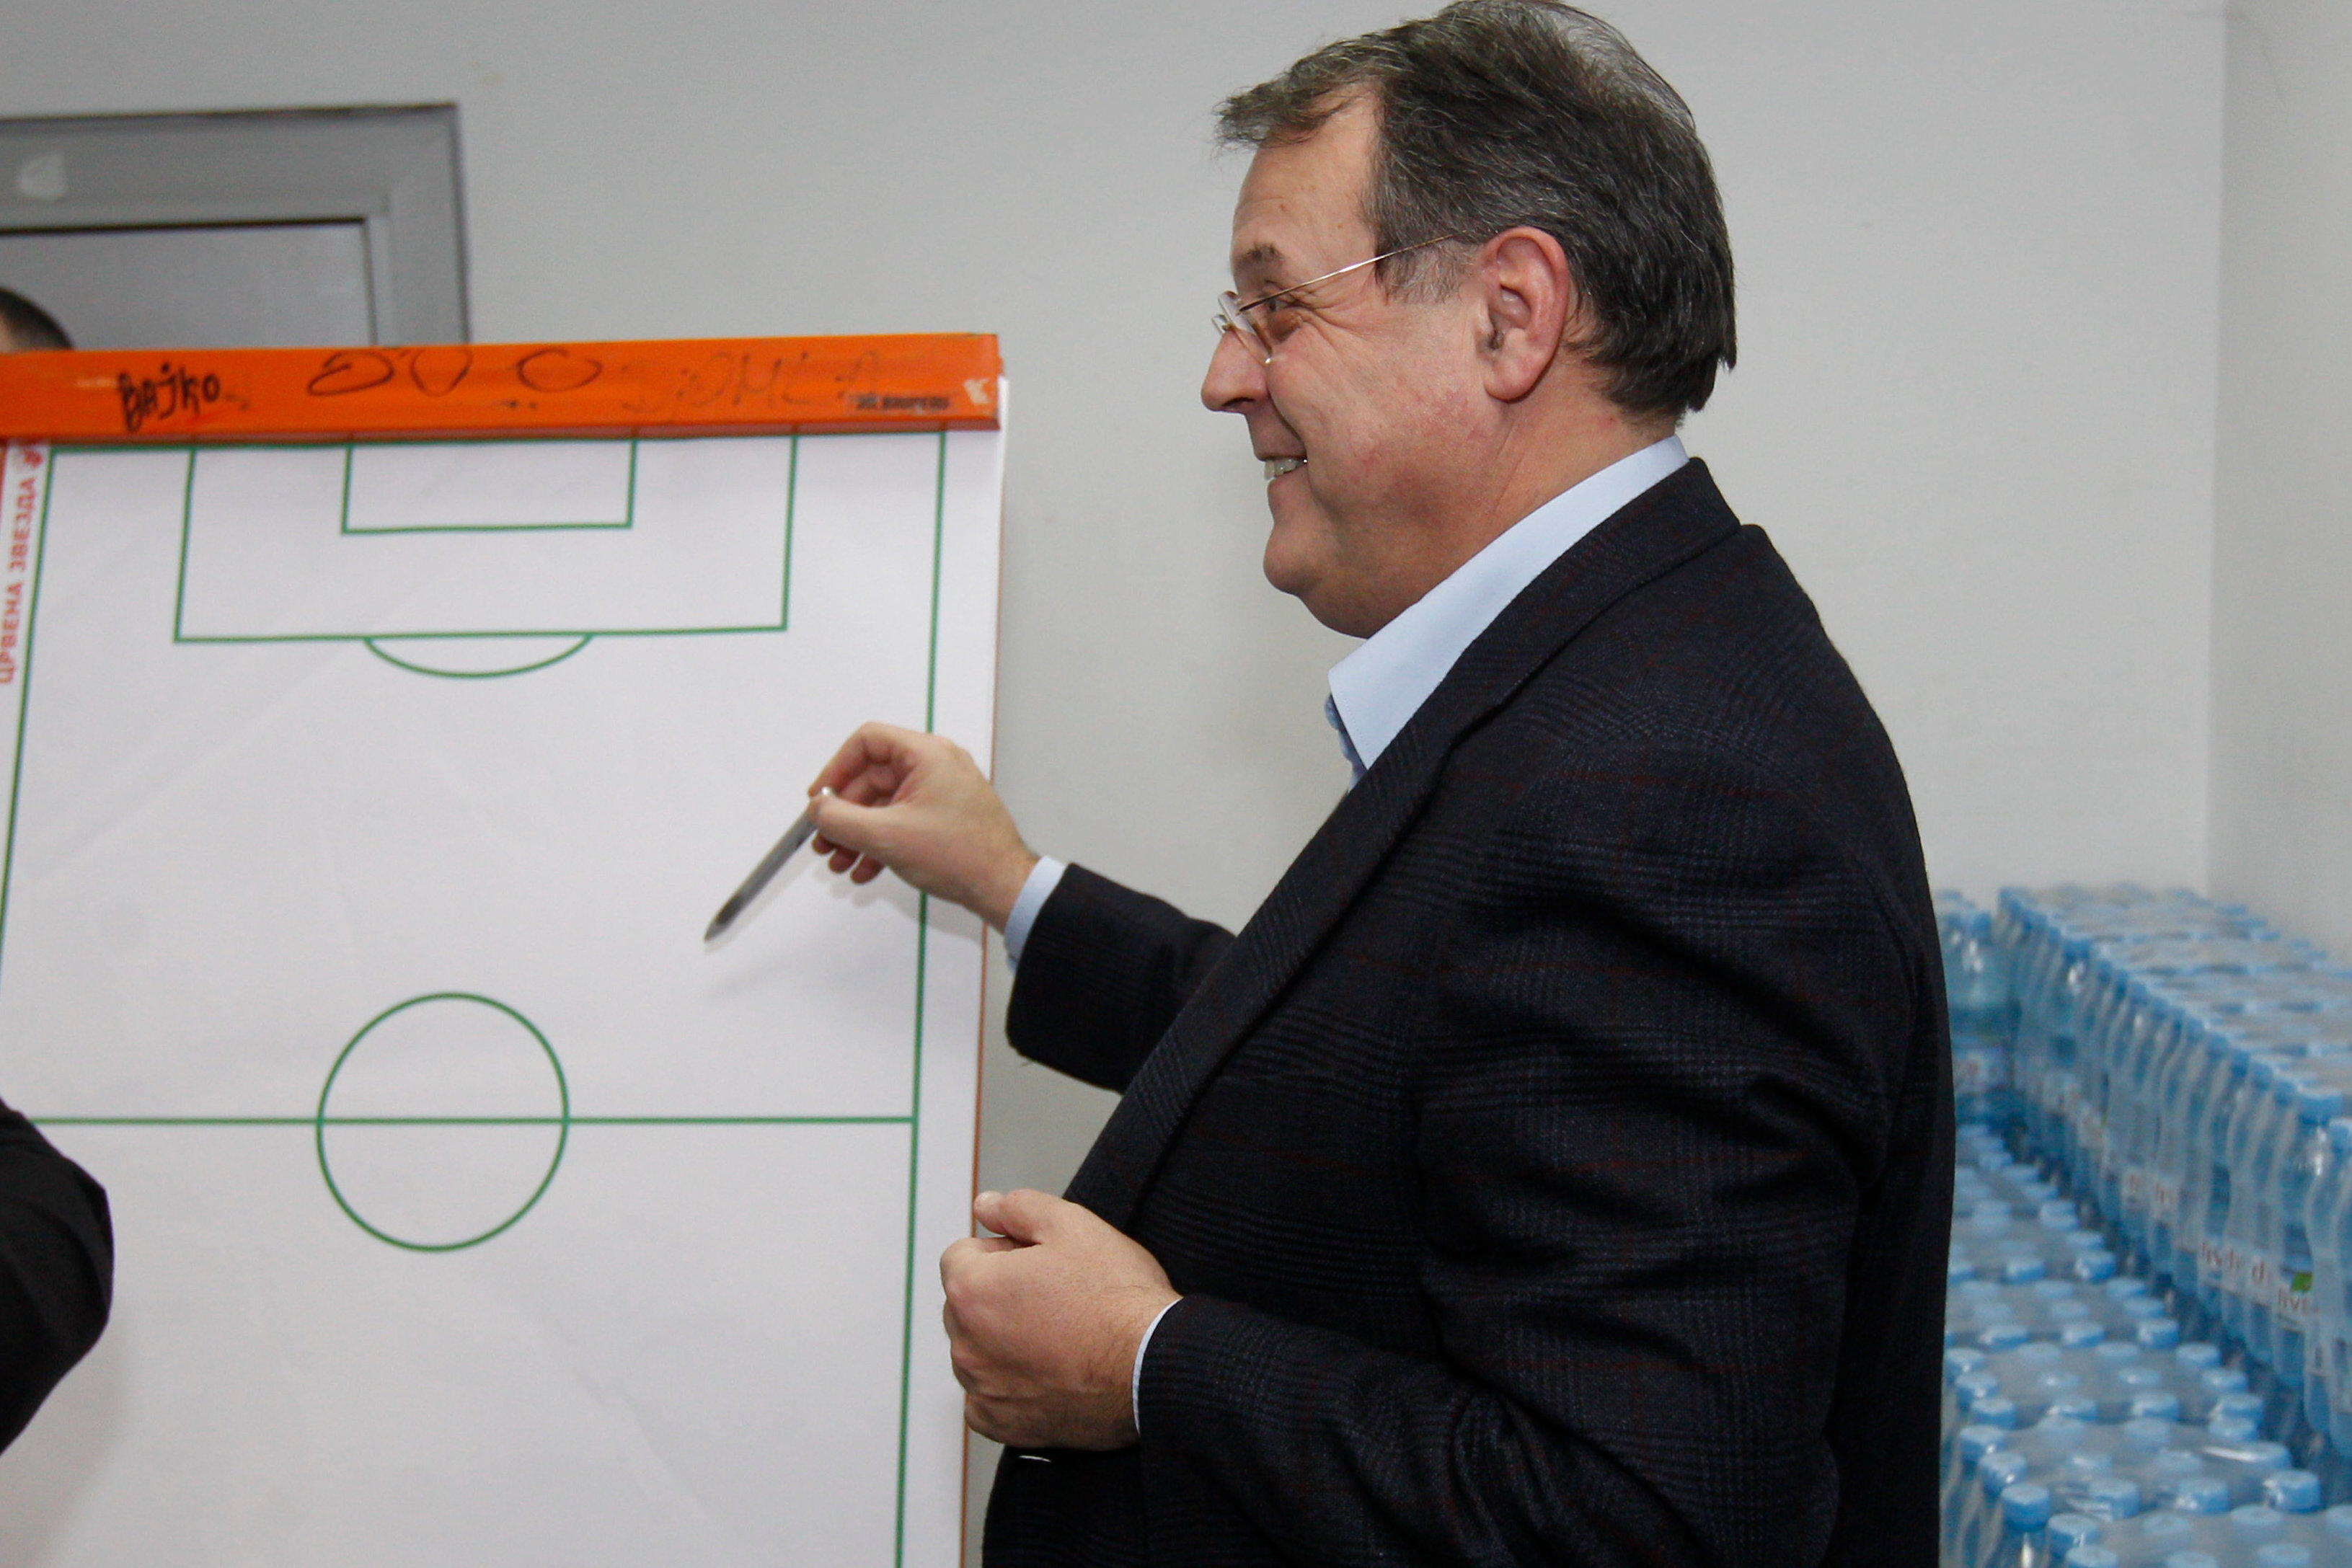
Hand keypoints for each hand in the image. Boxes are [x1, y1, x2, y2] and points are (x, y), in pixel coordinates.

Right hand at [807, 723, 1038, 928]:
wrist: (1004, 887)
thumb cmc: (957, 854)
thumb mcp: (887, 836)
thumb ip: (841, 819)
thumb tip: (816, 810)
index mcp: (926, 754)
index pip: (868, 741)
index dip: (836, 768)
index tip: (819, 798)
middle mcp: (936, 766)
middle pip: (873, 778)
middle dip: (844, 814)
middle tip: (823, 842)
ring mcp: (942, 792)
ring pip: (885, 805)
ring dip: (858, 834)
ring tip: (839, 863)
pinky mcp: (945, 818)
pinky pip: (902, 821)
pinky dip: (881, 843)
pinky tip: (865, 871)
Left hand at [941, 1189, 1178, 1450]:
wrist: (1154, 1367)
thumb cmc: (1117, 1298)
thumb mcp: (1073, 1225)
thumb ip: (1018, 1208)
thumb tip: (985, 1205)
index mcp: (972, 1290)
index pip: (961, 1257)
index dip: (1002, 1251)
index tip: (1040, 1263)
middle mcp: (966, 1344)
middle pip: (966, 1305)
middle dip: (998, 1295)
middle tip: (1055, 1296)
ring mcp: (984, 1389)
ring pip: (977, 1352)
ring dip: (1001, 1341)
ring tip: (1058, 1335)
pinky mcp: (1005, 1425)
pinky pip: (987, 1401)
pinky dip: (1008, 1388)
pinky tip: (1045, 1373)